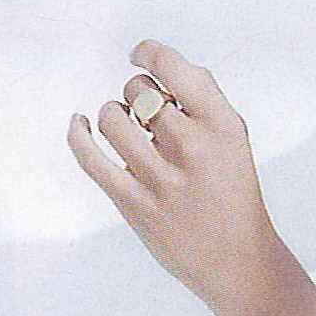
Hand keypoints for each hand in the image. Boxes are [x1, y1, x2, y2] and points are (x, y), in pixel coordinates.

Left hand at [67, 41, 288, 315]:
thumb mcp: (235, 140)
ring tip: (125, 125)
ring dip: (114, 114)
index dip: (149, 53)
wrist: (237, 261)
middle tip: (146, 115)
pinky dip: (78, 135)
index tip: (140, 55)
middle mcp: (192, 147)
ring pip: (113, 118)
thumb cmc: (233, 195)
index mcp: (222, 125)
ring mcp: (161, 179)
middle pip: (140, 92)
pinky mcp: (135, 205)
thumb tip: (160, 69)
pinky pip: (91, 159)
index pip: (172, 67)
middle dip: (137, 95)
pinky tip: (78, 125)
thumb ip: (204, 101)